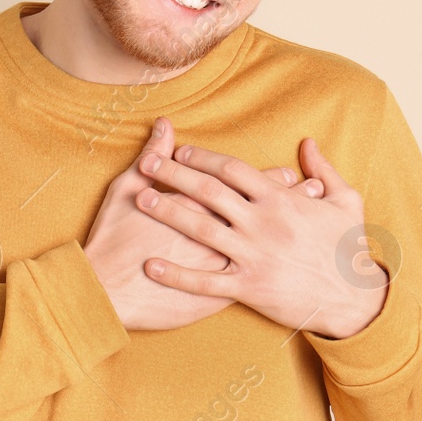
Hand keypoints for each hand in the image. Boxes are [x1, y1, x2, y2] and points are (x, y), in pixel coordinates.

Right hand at [83, 118, 310, 330]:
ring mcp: (222, 265)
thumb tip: (165, 126)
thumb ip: (152, 155)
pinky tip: (286, 269)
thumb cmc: (114, 239)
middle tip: (314, 193)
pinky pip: (252, 280)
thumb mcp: (128, 189)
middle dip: (293, 202)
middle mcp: (220, 233)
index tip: (293, 172)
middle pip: (266, 213)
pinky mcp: (218, 294)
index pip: (247, 184)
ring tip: (311, 228)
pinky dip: (272, 272)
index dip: (273, 177)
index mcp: (203, 205)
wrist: (106, 292)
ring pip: (267, 246)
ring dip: (291, 237)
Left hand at [135, 131, 386, 338]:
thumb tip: (308, 143)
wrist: (355, 299)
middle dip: (175, 175)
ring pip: (202, 230)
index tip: (180, 150)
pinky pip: (205, 281)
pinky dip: (176, 273)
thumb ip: (323, 170)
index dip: (203, 157)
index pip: (233, 169)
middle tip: (147, 164)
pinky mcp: (249, 288)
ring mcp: (254, 256)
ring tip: (142, 200)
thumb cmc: (350, 249)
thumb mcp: (346, 201)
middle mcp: (263, 224)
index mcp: (282, 200)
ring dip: (169, 213)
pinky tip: (151, 265)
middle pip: (210, 192)